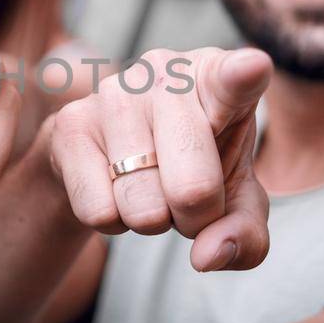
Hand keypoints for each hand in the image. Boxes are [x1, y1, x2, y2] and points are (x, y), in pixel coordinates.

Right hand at [47, 47, 272, 271]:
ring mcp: (114, 93)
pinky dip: (113, 222)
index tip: (252, 68)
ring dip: (151, 220)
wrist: (111, 154)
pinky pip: (100, 211)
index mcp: (219, 79)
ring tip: (149, 186)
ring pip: (144, 207)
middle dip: (195, 219)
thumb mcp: (235, 200)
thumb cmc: (193, 167)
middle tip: (187, 199)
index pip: (236, 78)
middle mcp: (166, 73)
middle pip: (194, 189)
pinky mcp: (72, 122)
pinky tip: (113, 188)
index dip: (243, 76)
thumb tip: (207, 254)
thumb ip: (245, 232)